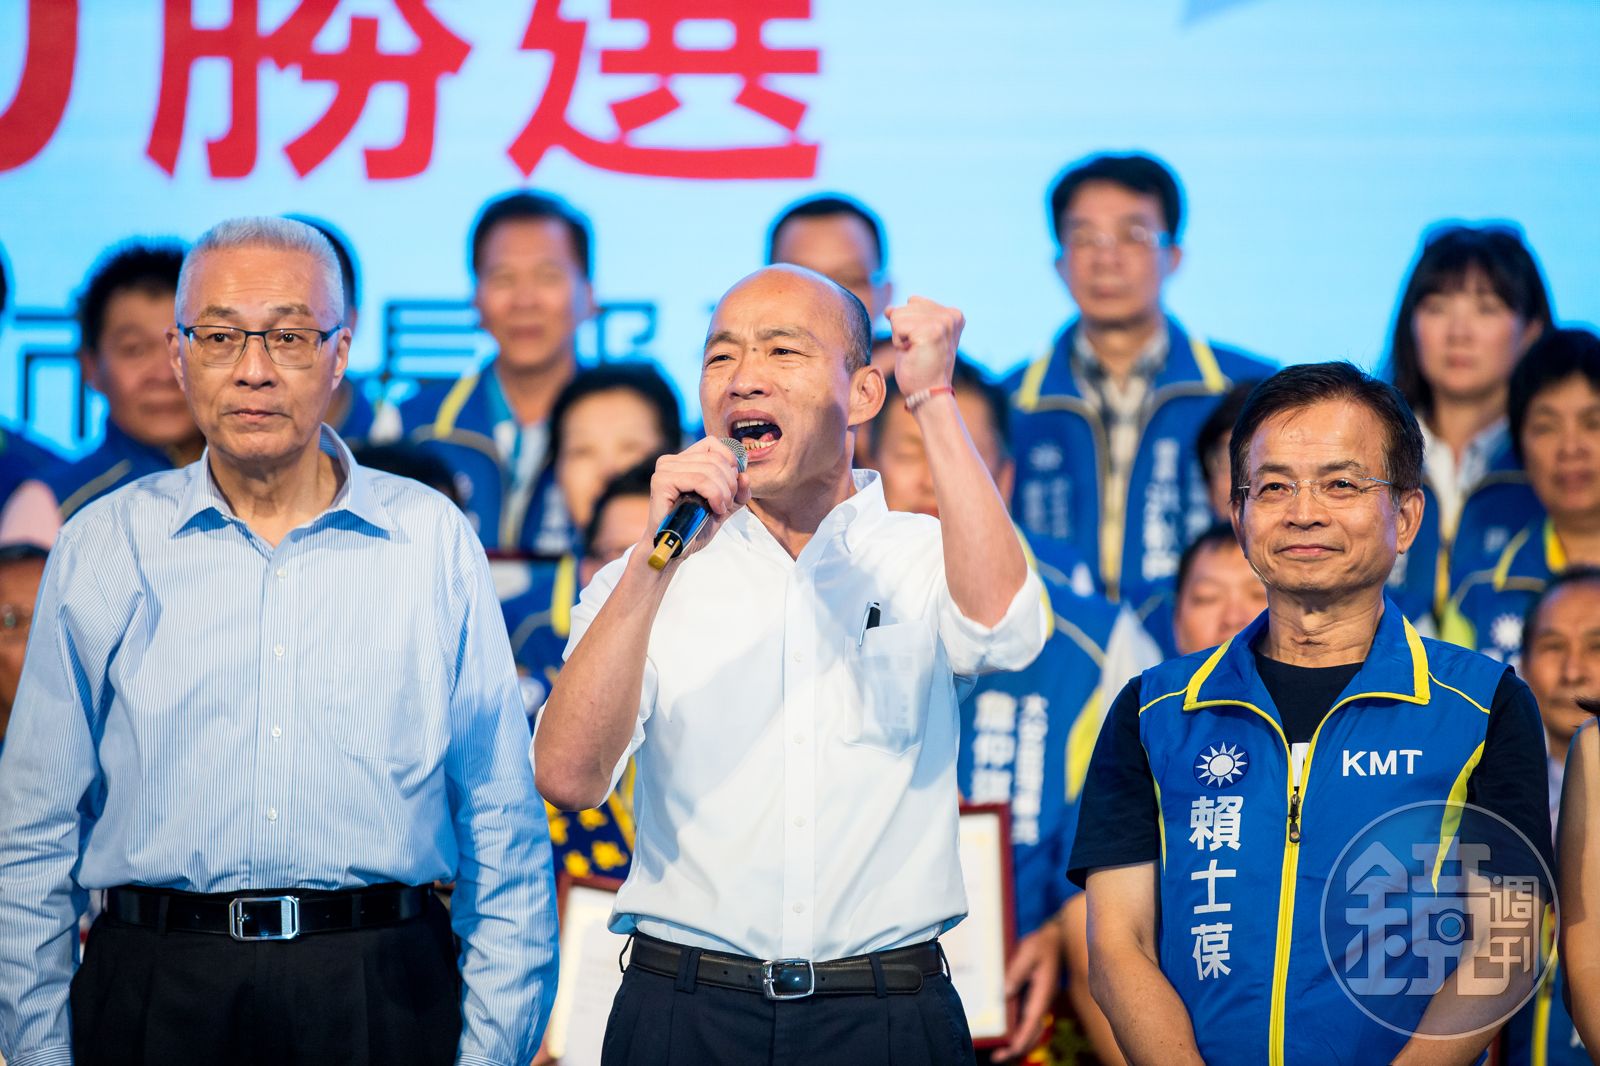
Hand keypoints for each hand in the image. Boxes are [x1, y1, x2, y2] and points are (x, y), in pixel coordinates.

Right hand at [638, 437, 750, 566]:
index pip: (713, 443)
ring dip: (723, 492)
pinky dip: (714, 495)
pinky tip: (714, 509)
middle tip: (728, 503)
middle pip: (715, 458)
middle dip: (730, 483)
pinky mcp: (662, 481)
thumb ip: (737, 491)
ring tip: (721, 509)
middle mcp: (671, 461)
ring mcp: (664, 469)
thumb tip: (744, 476)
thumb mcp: (723, 506)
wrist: (675, 549)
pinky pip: (699, 480)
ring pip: (709, 469)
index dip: (730, 460)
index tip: (734, 484)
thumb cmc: (694, 527)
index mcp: (684, 461)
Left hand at [884, 296, 963, 396]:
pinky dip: (898, 342)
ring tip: (915, 352)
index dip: (909, 325)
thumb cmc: (920, 369)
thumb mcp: (914, 336)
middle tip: (917, 351)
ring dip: (900, 337)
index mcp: (953, 314)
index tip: (922, 344)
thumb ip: (906, 318)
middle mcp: (951, 315)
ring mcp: (943, 322)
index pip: (913, 302)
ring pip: (898, 314)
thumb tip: (889, 309)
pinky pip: (897, 325)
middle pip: (905, 306)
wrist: (928, 394)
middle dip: (903, 330)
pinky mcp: (931, 331)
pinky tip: (912, 354)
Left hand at [996, 920, 1062, 1060]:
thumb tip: (1005, 993)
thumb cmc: (1041, 944)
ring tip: (1001, 1052)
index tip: (1011, 1050)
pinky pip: (1030, 1021)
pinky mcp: (1037, 998)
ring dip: (1019, 1043)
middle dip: (1018, 1048)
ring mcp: (1041, 1001)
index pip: (1033, 1022)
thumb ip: (1016, 973)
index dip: (1022, 1038)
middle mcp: (1043, 1001)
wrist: (1057, 938)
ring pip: (1033, 1030)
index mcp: (1043, 993)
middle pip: (1034, 1033)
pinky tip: (1008, 1034)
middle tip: (997, 1057)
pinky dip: (1021, 1032)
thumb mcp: (1027, 953)